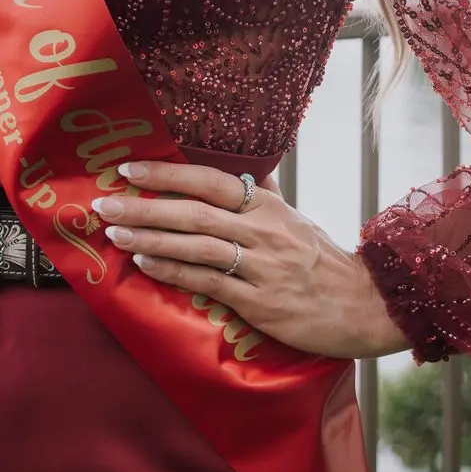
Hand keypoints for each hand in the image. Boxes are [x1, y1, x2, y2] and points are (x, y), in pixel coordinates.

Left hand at [91, 161, 407, 359]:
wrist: (365, 305)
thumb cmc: (324, 261)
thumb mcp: (296, 219)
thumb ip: (266, 194)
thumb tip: (250, 166)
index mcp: (269, 206)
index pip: (211, 181)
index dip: (169, 173)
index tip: (130, 169)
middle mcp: (263, 231)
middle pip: (193, 213)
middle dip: (144, 207)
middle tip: (105, 203)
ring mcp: (261, 267)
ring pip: (195, 247)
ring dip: (149, 240)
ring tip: (115, 233)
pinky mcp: (259, 302)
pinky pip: (207, 282)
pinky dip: (173, 272)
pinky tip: (145, 265)